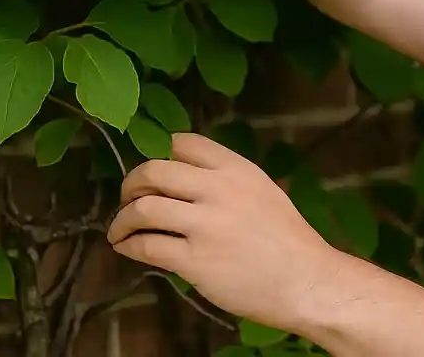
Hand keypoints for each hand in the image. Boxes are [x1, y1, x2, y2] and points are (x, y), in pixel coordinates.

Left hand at [107, 132, 344, 332]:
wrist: (304, 279)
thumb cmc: (287, 239)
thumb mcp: (263, 191)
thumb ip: (227, 181)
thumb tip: (185, 181)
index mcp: (237, 169)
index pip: (184, 143)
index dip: (160, 154)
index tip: (152, 171)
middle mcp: (218, 189)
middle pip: (154, 171)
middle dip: (131, 184)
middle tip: (126, 198)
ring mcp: (204, 225)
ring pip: (143, 208)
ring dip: (122, 219)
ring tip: (119, 229)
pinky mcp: (194, 260)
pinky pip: (147, 246)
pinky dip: (129, 245)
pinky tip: (127, 248)